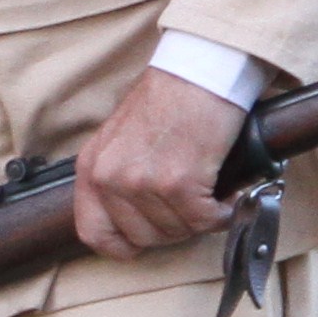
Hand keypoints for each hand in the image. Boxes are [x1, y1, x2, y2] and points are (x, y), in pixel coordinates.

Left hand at [72, 64, 254, 262]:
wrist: (198, 70)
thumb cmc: (169, 99)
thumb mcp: (122, 140)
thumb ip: (118, 178)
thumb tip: (137, 218)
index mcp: (91, 167)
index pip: (94, 233)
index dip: (124, 245)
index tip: (146, 242)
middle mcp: (109, 177)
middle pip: (143, 237)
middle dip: (174, 228)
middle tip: (192, 207)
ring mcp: (140, 182)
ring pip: (177, 231)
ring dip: (201, 218)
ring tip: (211, 192)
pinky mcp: (177, 182)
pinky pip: (204, 220)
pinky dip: (222, 212)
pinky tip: (226, 193)